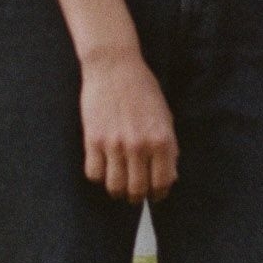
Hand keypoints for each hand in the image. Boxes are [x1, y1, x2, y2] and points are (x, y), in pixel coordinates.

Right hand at [79, 45, 177, 200]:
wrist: (114, 66)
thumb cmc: (142, 88)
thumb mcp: (165, 116)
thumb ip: (168, 147)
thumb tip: (169, 175)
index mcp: (161, 140)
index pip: (162, 182)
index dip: (159, 193)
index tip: (154, 194)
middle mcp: (139, 146)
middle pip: (137, 190)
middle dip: (137, 197)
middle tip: (134, 193)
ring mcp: (115, 144)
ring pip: (114, 186)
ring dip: (117, 191)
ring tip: (118, 185)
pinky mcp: (93, 139)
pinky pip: (94, 173)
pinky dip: (98, 176)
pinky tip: (103, 168)